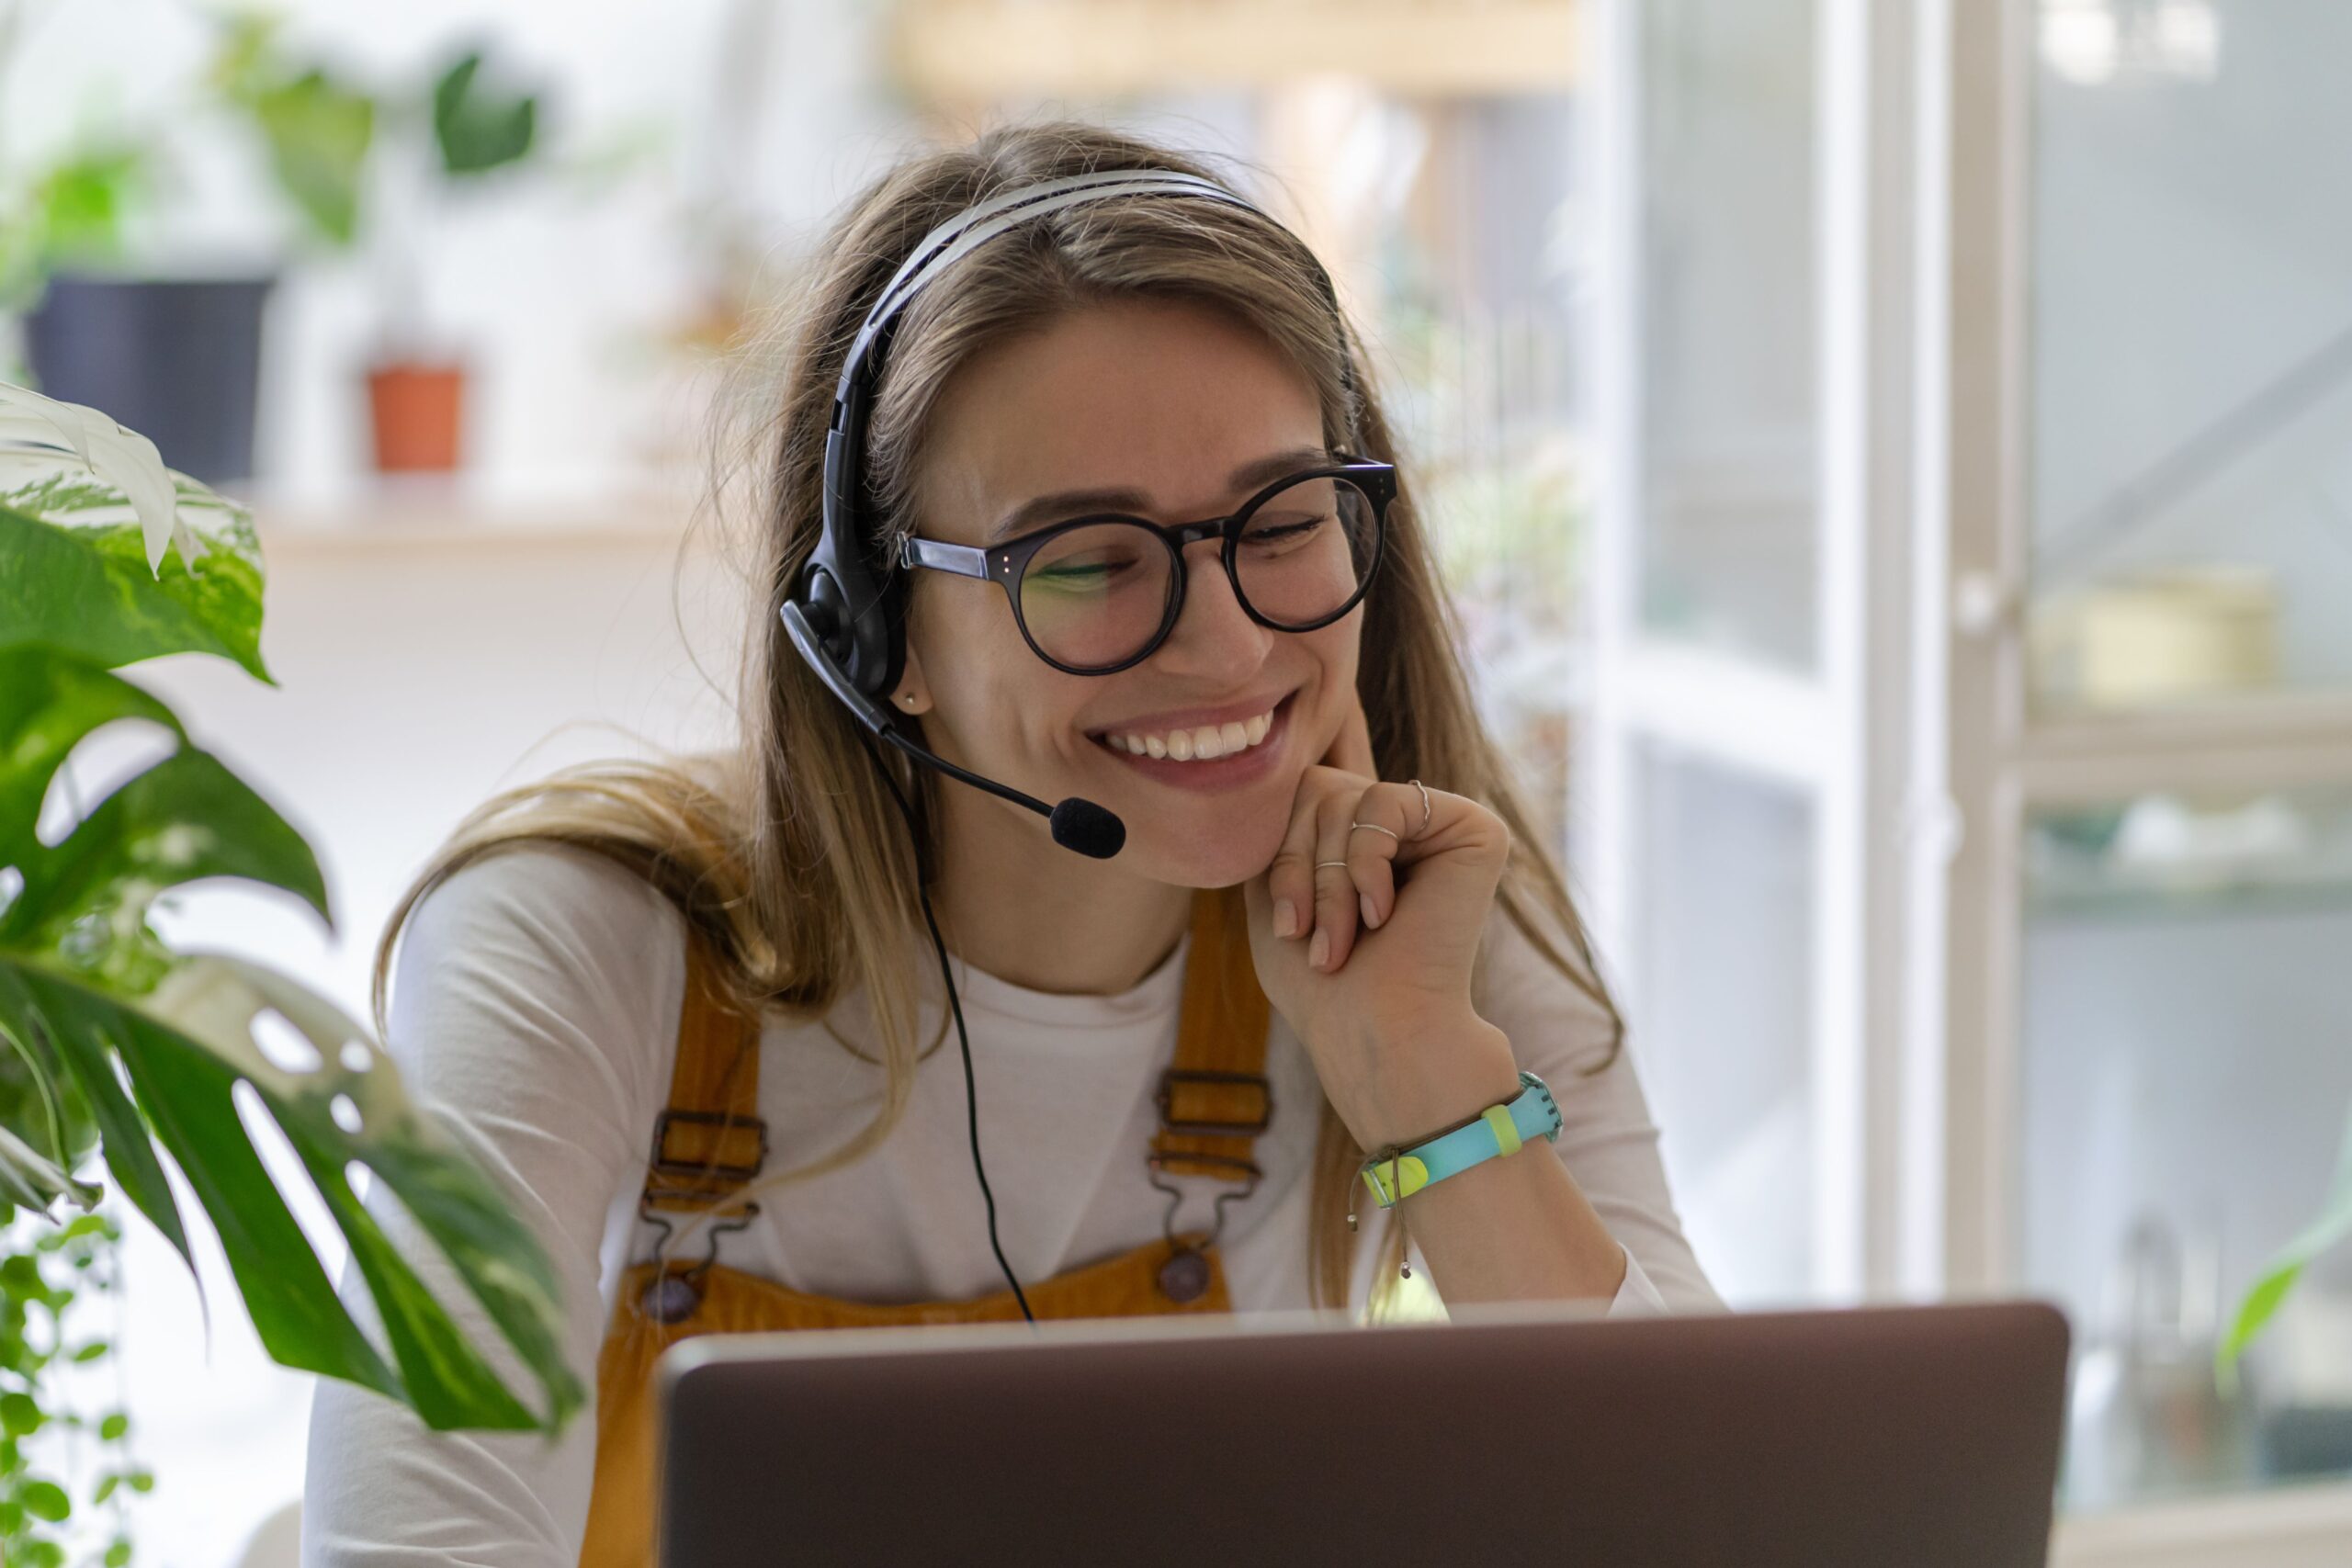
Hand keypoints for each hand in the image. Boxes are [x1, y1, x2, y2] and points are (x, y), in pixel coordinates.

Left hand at [1241, 688, 1519, 1147]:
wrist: (1374, 1032)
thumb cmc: (1321, 983)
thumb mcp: (1275, 890)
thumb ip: (1281, 826)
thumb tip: (1281, 760)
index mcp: (1364, 839)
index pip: (1297, 794)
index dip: (1279, 852)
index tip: (1286, 927)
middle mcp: (1407, 826)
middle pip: (1317, 787)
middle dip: (1299, 864)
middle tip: (1310, 936)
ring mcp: (1443, 824)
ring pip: (1345, 795)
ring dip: (1328, 877)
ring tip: (1342, 939)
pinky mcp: (1475, 829)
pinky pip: (1386, 800)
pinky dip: (1365, 860)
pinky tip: (1384, 914)